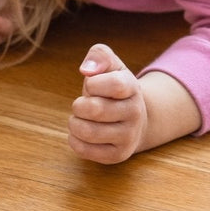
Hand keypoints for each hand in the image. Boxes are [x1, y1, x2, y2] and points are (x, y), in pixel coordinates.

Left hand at [68, 43, 147, 163]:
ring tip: (79, 119)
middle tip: (81, 105)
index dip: (93, 84)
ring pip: (88, 132)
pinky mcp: (118, 155)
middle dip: (79, 105)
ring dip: (74, 123)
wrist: (134, 120)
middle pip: (95, 110)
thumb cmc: (113, 89)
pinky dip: (74, 140)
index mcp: (132, 88)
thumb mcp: (111, 65)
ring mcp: (128, 136)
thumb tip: (87, 69)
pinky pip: (85, 150)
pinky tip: (80, 133)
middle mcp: (135, 113)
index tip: (91, 85)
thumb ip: (99, 55)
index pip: (114, 85)